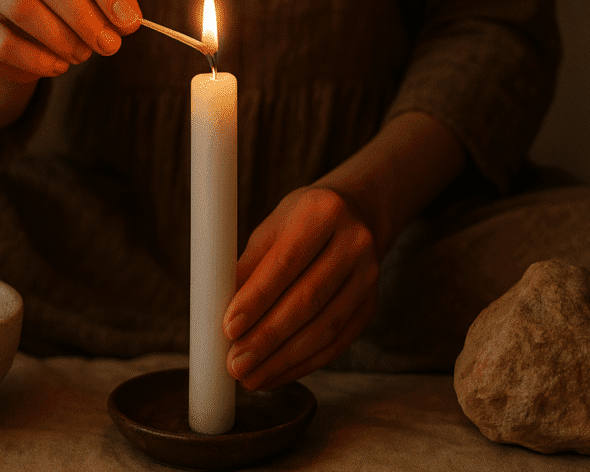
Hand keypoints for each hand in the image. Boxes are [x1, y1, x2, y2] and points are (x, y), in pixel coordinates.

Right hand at [0, 0, 141, 83]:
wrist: (17, 31)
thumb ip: (108, 0)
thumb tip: (127, 21)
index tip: (129, 20)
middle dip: (85, 16)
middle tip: (110, 45)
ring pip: (23, 8)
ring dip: (63, 38)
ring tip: (84, 55)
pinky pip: (3, 42)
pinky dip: (38, 59)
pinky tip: (59, 66)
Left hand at [223, 187, 380, 391]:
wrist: (355, 216)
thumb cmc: (300, 222)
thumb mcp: (272, 228)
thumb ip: (249, 265)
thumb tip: (219, 309)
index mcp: (322, 212)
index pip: (286, 262)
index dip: (257, 298)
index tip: (228, 327)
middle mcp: (353, 242)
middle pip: (308, 299)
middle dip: (267, 337)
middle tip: (235, 363)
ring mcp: (368, 275)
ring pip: (325, 327)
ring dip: (283, 359)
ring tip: (250, 377)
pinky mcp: (370, 304)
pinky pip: (337, 343)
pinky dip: (303, 364)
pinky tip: (275, 374)